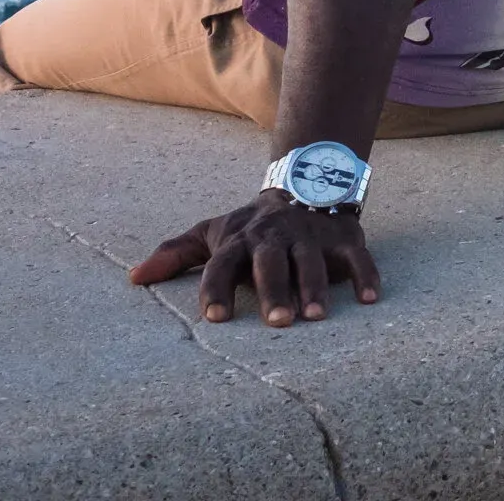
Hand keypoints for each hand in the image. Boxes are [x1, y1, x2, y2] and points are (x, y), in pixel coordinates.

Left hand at [128, 190, 380, 326]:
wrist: (304, 180)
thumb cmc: (251, 225)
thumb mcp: (212, 232)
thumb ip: (175, 255)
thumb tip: (133, 278)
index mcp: (239, 238)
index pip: (221, 264)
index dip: (217, 289)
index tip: (215, 319)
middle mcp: (273, 235)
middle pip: (271, 262)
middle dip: (274, 290)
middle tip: (277, 323)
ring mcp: (310, 233)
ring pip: (312, 259)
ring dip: (314, 287)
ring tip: (315, 317)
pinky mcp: (344, 235)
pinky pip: (357, 255)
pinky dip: (365, 275)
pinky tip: (370, 299)